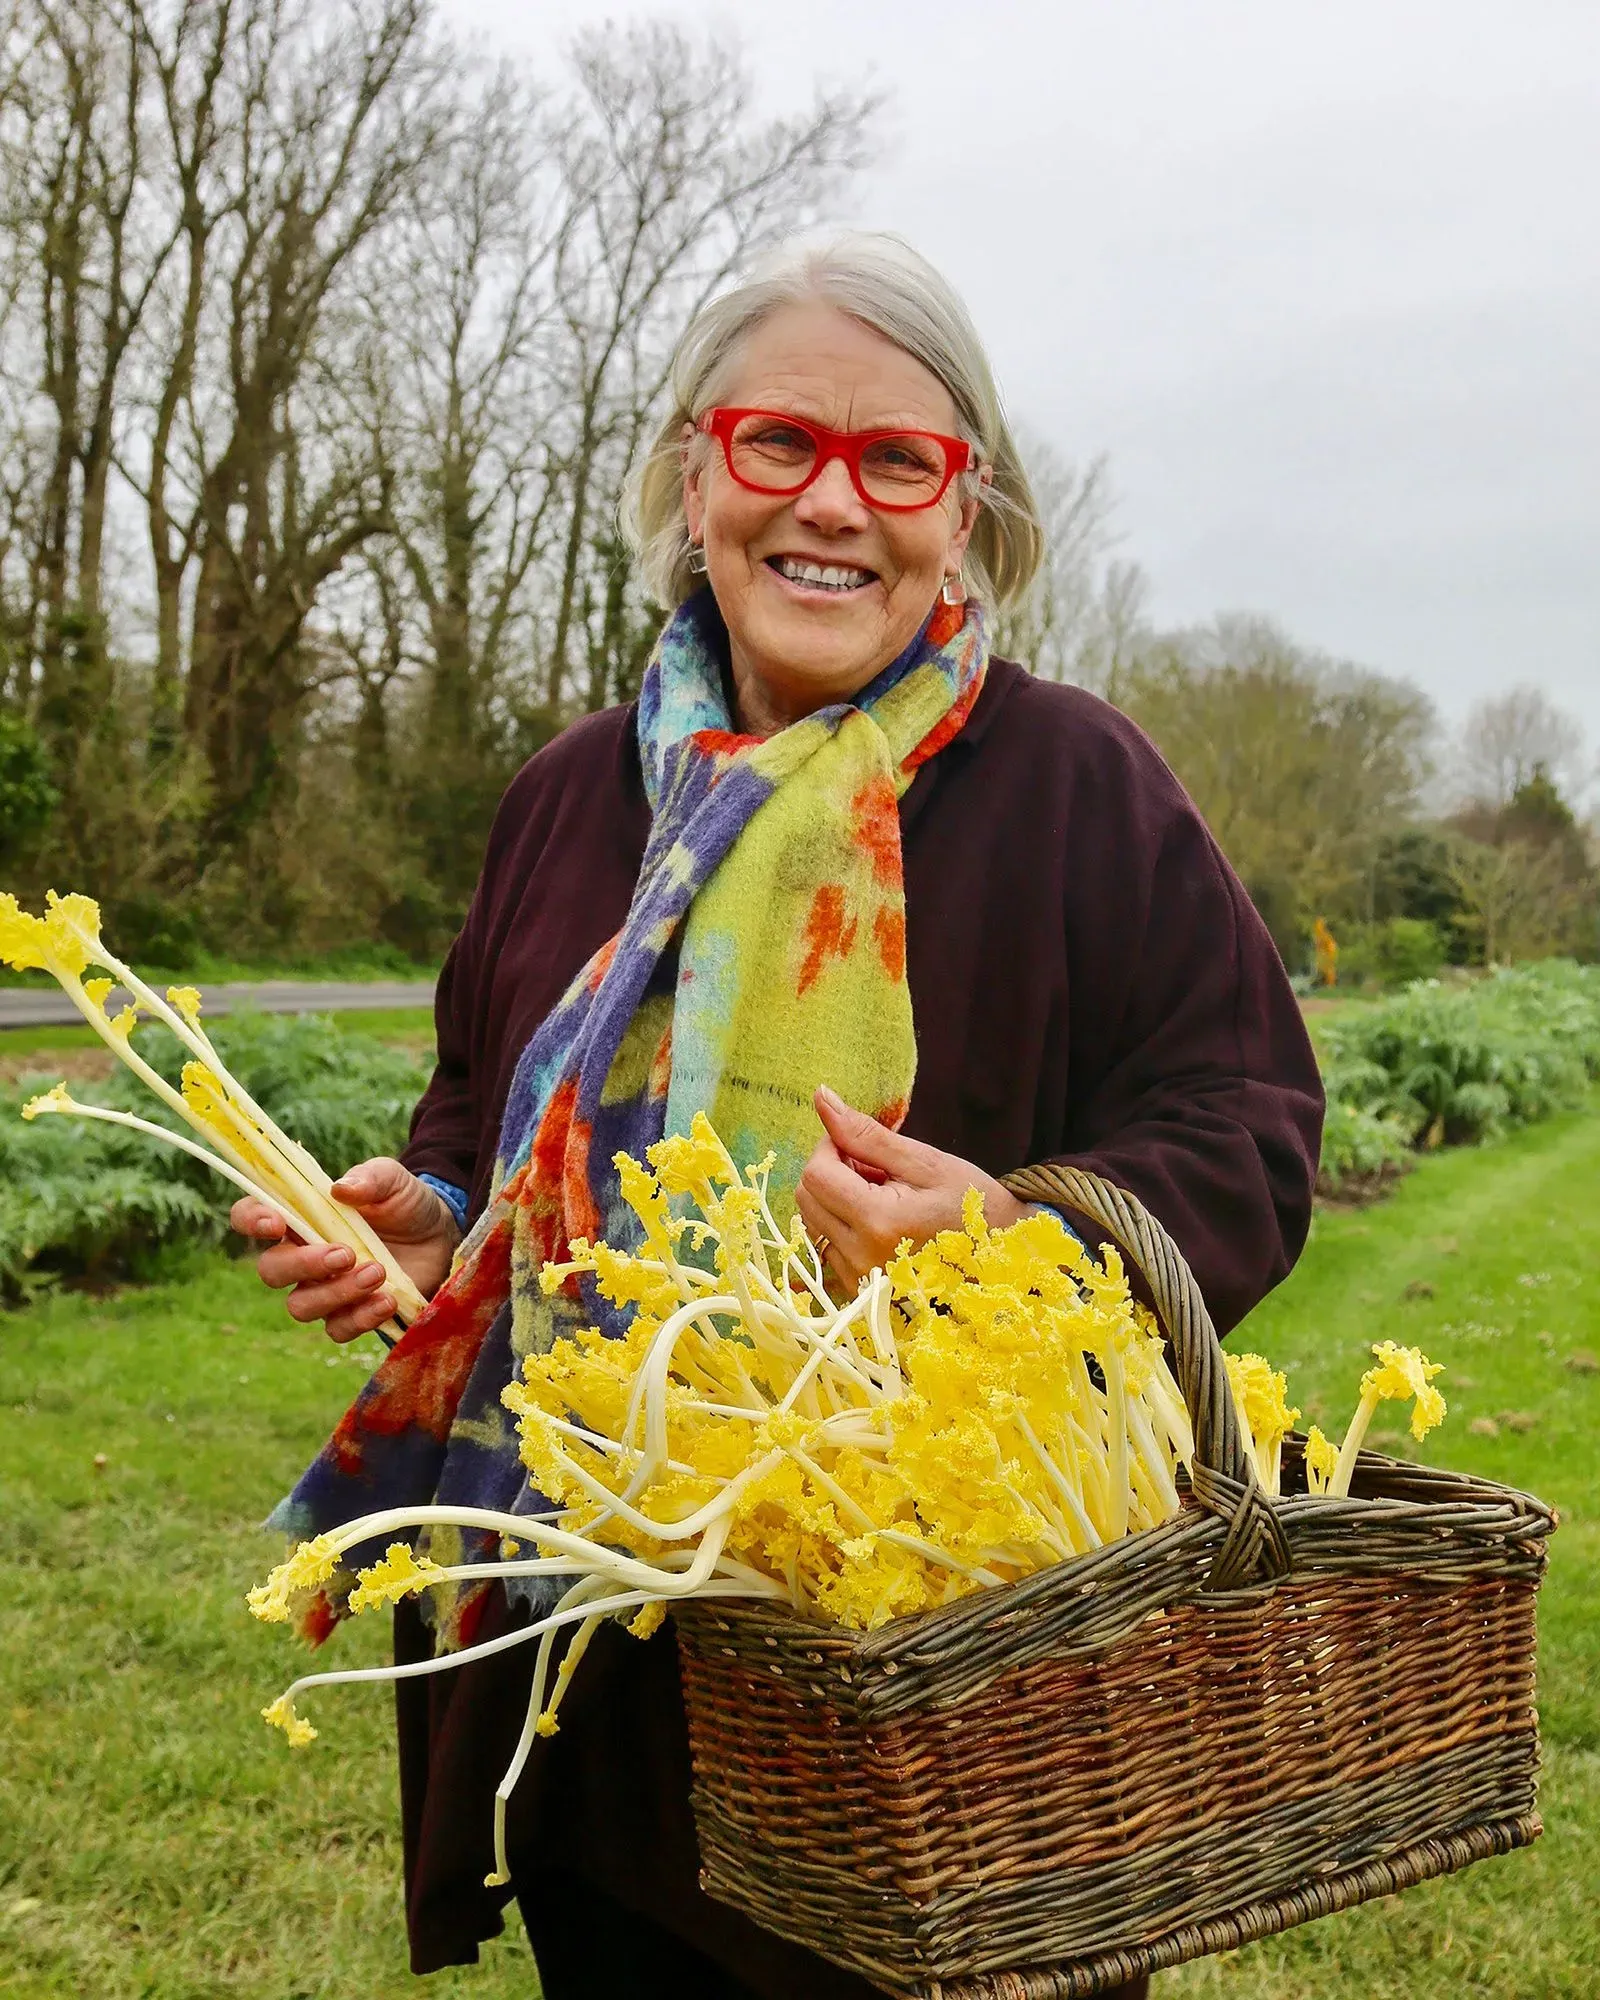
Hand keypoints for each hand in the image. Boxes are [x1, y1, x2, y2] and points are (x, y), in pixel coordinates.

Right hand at [229, 1156, 461, 1343]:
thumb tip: (340, 1189)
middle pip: (271, 1270)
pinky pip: (337, 1329)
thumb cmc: (404, 1204)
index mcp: (301, 1215)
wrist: (440, 1238)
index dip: (251, 1220)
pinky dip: (360, 1318)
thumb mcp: (394, 1181)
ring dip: (337, 1292)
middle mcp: (302, 1255)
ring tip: (377, 1273)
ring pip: (301, 1306)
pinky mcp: (350, 1314)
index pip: (250, 1216)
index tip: (276, 1224)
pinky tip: (387, 1300)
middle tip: (346, 1254)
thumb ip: (370, 1177)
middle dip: (303, 1265)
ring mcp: (323, 1289)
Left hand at [795, 1087, 1031, 1291]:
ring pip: (811, 1219)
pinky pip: (825, 1243)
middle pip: (807, 1196)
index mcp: (878, 1221)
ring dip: (835, 1197)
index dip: (831, 1147)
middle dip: (832, 1170)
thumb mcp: (924, 1161)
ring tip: (880, 1194)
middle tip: (874, 1168)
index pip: (816, 1173)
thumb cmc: (970, 1203)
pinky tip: (878, 1219)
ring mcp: (857, 1276)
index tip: (862, 1145)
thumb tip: (821, 1097)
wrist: (1001, 1255)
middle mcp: (860, 1255)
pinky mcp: (857, 1285)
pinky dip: (842, 1222)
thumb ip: (865, 1133)